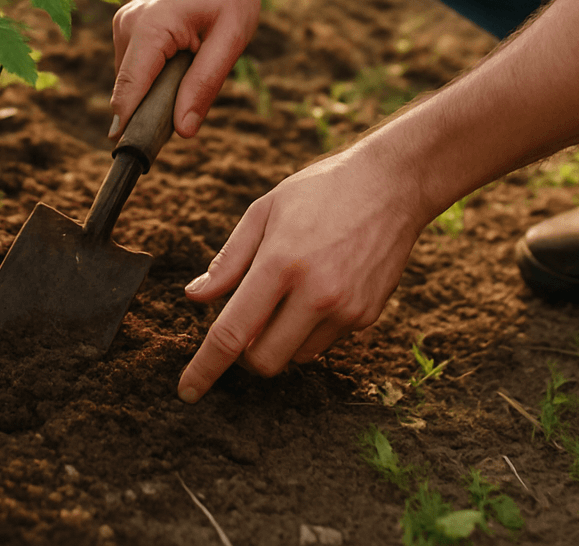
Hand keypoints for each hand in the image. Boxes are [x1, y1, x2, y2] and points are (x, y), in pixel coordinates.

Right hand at [110, 0, 261, 139]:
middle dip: (154, 109)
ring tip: (196, 62)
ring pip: (132, 82)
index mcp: (149, 27)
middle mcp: (126, 25)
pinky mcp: (127, 26)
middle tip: (194, 104)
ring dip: (158, 89)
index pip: (128, 92)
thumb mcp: (231, 38)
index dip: (130, 129)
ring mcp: (123, 24)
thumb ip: (205, 84)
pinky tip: (185, 55)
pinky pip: (135, 68)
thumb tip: (182, 131)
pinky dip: (156, 75)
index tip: (137, 160)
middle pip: (128, 92)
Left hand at [176, 143, 424, 402]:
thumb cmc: (318, 192)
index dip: (205, 368)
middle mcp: (315, 294)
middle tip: (245, 320)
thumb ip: (228, 261)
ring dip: (279, 340)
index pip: (233, 333)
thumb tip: (195, 298)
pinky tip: (317, 289)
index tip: (187, 392)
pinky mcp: (367, 317)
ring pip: (294, 357)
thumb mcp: (264, 211)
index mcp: (280, 264)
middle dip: (245, 353)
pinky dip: (308, 330)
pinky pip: (324, 344)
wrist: (391, 186)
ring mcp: (345, 310)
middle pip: (263, 361)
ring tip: (287, 291)